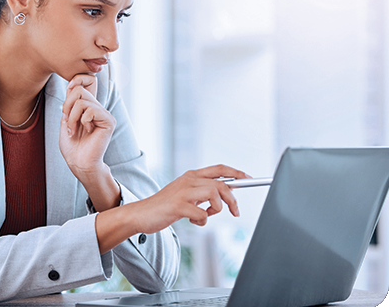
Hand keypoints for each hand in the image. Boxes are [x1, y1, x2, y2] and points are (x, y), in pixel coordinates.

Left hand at [59, 74, 118, 209]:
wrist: (79, 163)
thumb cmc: (72, 146)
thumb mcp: (66, 120)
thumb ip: (70, 104)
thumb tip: (72, 86)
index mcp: (89, 107)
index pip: (87, 83)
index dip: (77, 80)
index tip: (67, 88)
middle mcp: (98, 109)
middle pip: (80, 90)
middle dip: (67, 105)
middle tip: (66, 121)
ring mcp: (104, 114)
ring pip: (83, 101)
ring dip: (72, 117)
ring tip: (72, 129)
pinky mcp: (108, 121)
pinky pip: (90, 110)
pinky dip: (82, 120)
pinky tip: (86, 130)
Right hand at [95, 164, 248, 253]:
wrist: (140, 214)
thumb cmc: (164, 206)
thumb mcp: (185, 194)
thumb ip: (202, 191)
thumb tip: (226, 192)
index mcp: (190, 176)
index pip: (219, 169)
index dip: (236, 173)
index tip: (249, 179)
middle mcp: (188, 180)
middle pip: (221, 184)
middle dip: (233, 199)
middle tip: (235, 212)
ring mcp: (183, 192)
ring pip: (214, 194)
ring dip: (217, 209)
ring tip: (206, 215)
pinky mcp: (178, 206)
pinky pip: (202, 213)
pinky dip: (202, 220)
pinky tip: (193, 221)